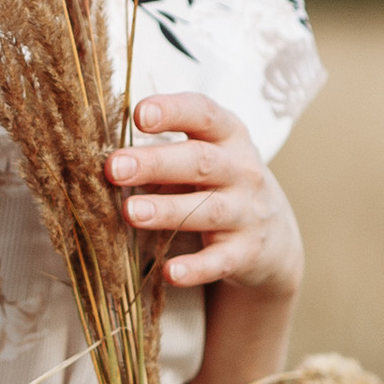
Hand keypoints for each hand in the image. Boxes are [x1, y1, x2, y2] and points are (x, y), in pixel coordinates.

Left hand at [109, 92, 304, 302]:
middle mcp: (242, 170)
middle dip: (155, 163)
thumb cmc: (220, 184)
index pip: (203, 114)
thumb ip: (163, 154)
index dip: (173, 111)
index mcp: (228, 136)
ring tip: (130, 212)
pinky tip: (170, 272)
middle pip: (199, 162)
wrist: (275, 236)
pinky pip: (220, 261)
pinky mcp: (246, 252)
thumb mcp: (204, 157)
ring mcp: (247, 212)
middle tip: (114, 167)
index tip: (139, 114)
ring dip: (167, 211)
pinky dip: (196, 268)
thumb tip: (108, 162)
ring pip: (206, 210)